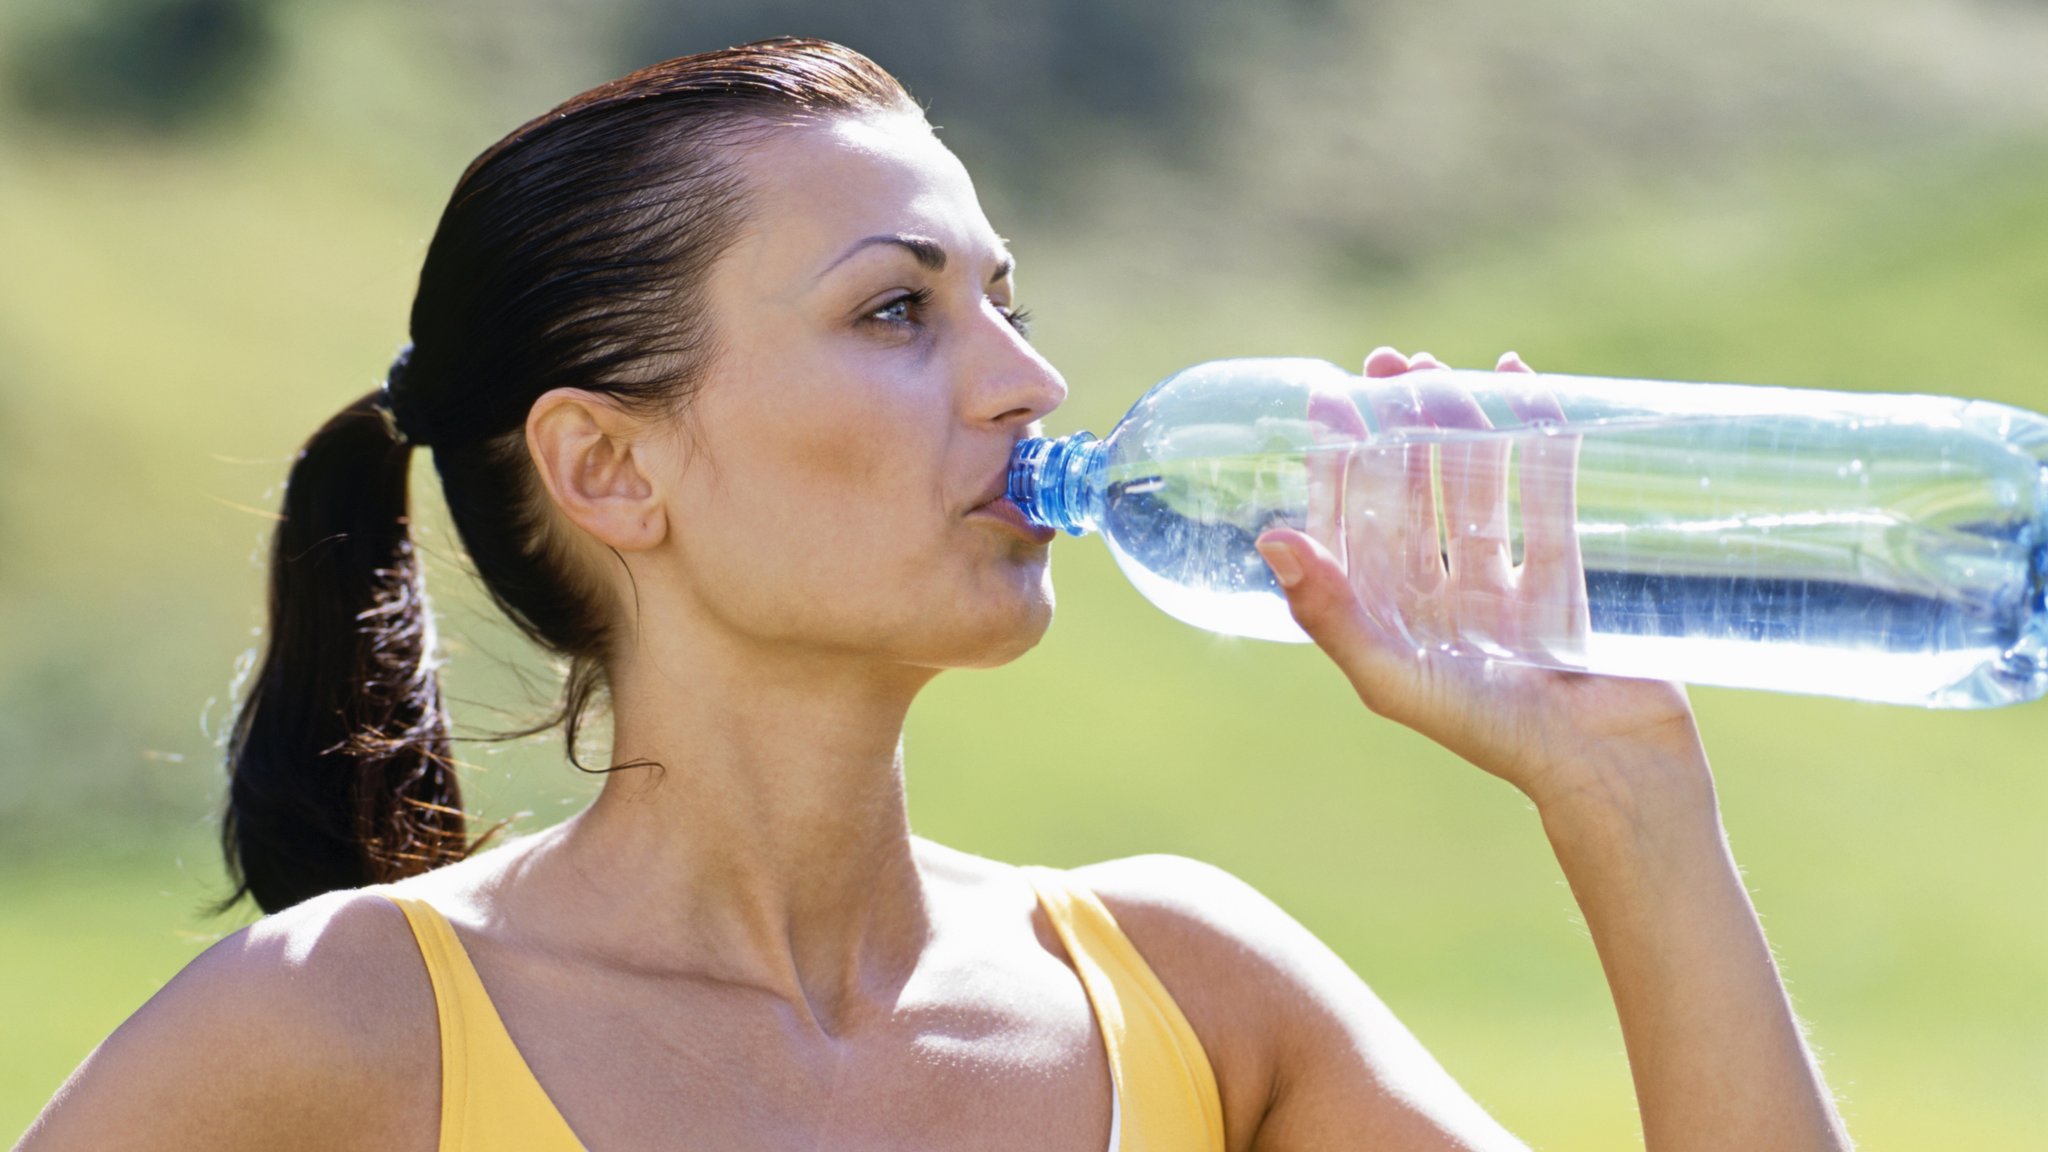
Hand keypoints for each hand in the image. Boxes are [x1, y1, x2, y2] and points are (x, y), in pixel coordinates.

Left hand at [1256, 348, 1703, 811]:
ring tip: (1445, 367)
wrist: (1608, 769)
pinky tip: (1526, 389)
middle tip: (1390, 361)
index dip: (1341, 462)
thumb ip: (1330, 614)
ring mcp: (1508, 587)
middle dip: (1400, 427)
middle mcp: (1443, 598)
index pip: (1355, 525)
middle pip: (1415, 493)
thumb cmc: (1492, 735)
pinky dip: (1539, 441)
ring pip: (1478, 486)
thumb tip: (1272, 539)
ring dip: (1462, 424)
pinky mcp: (1570, 579)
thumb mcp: (1394, 676)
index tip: (1330, 400)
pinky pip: (1549, 495)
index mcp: (1393, 621)